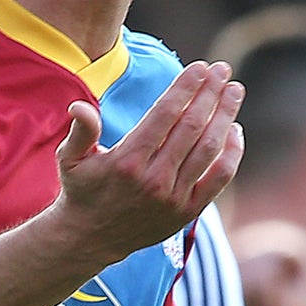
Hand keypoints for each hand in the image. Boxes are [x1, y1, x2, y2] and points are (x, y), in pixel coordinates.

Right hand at [53, 62, 243, 262]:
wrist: (91, 239)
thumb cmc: (82, 189)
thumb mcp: (70, 159)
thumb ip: (81, 131)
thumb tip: (79, 107)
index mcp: (128, 160)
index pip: (166, 114)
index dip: (186, 87)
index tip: (201, 67)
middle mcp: (154, 179)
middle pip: (193, 126)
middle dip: (210, 94)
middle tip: (222, 70)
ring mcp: (174, 197)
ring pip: (209, 148)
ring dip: (225, 116)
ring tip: (234, 91)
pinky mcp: (187, 212)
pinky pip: (219, 179)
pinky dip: (232, 154)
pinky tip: (235, 130)